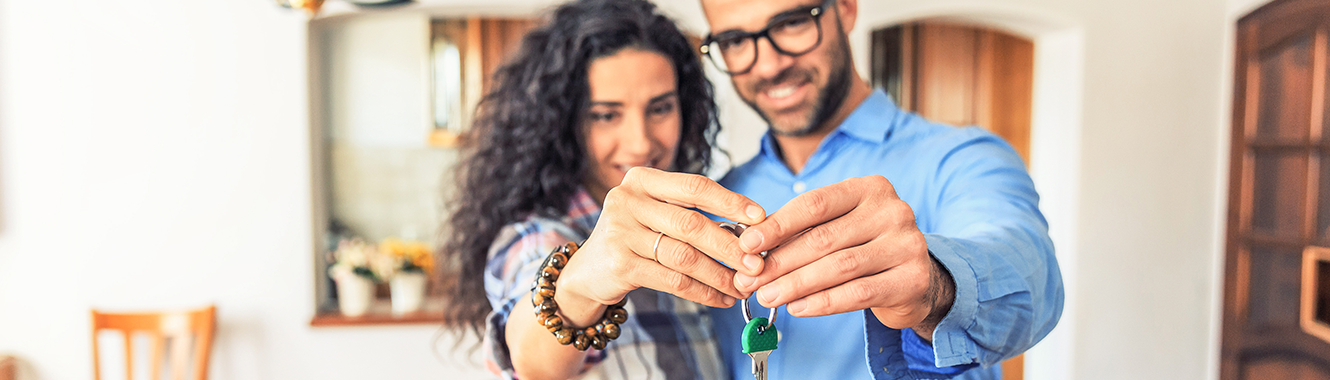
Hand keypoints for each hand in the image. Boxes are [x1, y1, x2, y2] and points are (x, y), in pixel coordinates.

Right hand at [554, 167, 766, 326]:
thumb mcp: (656, 215)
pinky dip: (702, 292)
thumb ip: (691, 214)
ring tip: (742, 285)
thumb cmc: (634, 239)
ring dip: (719, 274)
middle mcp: (627, 200)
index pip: (694, 186)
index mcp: (641, 180)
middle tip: (757, 262)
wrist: (587, 272)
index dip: (731, 201)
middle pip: (692, 223)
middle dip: (730, 245)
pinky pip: (672, 280)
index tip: (761, 217)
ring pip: (684, 255)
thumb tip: (750, 230)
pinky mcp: (620, 265)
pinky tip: (720, 298)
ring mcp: (620, 232)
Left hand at [731, 175, 954, 335]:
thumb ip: (803, 231)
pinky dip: (823, 302)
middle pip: (823, 238)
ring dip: (796, 284)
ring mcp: (907, 244)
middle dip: (780, 261)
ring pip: (838, 267)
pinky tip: (798, 308)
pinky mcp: (912, 279)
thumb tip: (752, 247)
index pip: (815, 204)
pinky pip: (858, 293)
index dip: (777, 225)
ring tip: (768, 296)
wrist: (916, 279)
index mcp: (870, 188)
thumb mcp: (839, 227)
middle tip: (750, 280)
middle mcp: (893, 211)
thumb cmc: (866, 248)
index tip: (747, 245)